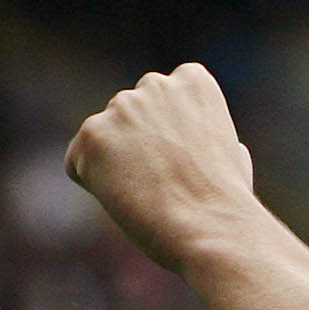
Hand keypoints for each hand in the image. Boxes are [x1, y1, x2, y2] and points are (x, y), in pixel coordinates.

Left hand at [65, 63, 257, 270]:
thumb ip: (200, 133)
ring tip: (150, 194)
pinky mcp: (92, 135)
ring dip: (117, 163)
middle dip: (140, 144)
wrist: (212, 227)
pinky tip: (129, 199)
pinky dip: (96, 185)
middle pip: (131, 115)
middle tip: (167, 182)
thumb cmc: (226, 201)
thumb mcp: (229, 152)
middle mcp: (154, 85)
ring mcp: (121, 107)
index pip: (165, 97)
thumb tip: (196, 143)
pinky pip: (79, 163)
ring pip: (104, 138)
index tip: (191, 163)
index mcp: (193, 82)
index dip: (174, 134)